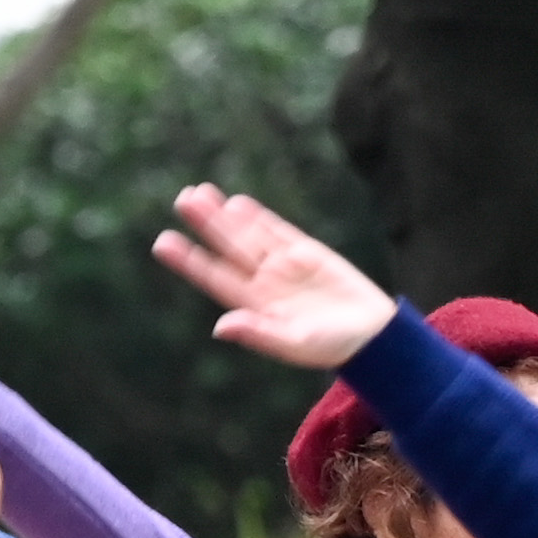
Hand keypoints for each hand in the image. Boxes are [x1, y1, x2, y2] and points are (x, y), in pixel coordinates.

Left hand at [150, 181, 398, 370]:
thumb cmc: (332, 346)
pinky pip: (277, 231)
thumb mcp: (295, 344)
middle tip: (183, 198)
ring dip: (226, 215)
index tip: (164, 242)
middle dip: (206, 224)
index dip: (190, 260)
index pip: (215, 277)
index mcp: (254, 305)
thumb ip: (259, 333)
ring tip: (200, 192)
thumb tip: (221, 327)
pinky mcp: (308, 253)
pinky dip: (259, 218)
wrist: (372, 334)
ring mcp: (284, 266)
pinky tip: (239, 203)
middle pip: (229, 247)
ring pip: (249, 235)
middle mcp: (263, 282)